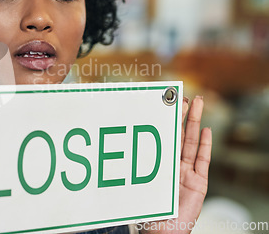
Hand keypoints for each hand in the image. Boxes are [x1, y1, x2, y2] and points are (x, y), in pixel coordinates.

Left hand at [140, 96, 211, 233]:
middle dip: (181, 114)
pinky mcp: (198, 183)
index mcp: (157, 161)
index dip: (164, 118)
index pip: (161, 134)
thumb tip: (109, 144)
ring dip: (195, 122)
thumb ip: (130, 166)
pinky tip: (206, 130)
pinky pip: (202, 161)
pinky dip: (205, 145)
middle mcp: (172, 163)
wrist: (163, 231)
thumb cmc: (146, 210)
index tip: (163, 100)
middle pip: (178, 134)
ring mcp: (187, 172)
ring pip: (191, 142)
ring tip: (197, 103)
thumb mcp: (136, 182)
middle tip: (183, 96)